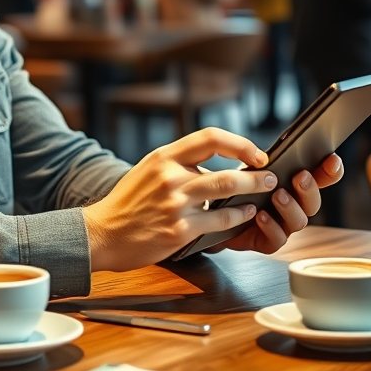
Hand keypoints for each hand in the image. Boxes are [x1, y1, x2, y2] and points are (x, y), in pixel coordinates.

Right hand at [82, 128, 273, 271]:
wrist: (101, 233)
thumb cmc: (127, 203)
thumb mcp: (148, 170)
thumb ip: (178, 164)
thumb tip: (215, 164)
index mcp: (163, 157)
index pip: (209, 138)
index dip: (239, 143)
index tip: (255, 152)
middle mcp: (170, 177)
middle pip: (226, 171)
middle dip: (255, 174)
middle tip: (270, 176)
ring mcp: (175, 205)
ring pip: (227, 194)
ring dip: (252, 194)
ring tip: (264, 194)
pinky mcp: (179, 231)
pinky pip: (219, 222)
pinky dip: (238, 217)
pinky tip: (246, 215)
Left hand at [211, 154, 342, 254]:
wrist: (215, 212)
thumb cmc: (239, 186)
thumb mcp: (254, 168)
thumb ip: (271, 160)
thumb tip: (283, 147)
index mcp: (295, 185)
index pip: (323, 178)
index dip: (331, 171)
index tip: (332, 159)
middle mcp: (295, 206)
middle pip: (314, 202)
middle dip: (310, 189)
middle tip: (300, 177)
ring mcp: (283, 225)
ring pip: (299, 221)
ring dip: (290, 207)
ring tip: (277, 195)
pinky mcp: (267, 241)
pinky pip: (277, 239)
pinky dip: (271, 227)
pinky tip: (260, 215)